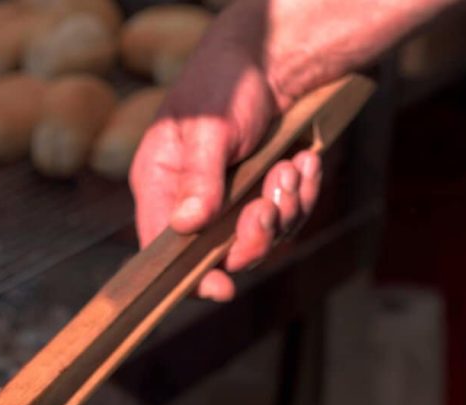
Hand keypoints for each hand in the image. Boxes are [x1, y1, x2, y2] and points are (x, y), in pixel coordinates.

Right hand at [131, 0, 451, 300]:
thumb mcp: (210, 128)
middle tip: (268, 204)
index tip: (220, 287)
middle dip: (253, 235)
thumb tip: (186, 226)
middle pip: (218, 254)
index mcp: (160, 184)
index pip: (162, 247)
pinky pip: (286, 218)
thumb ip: (199, 178)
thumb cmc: (226, 82)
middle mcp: (191, 200)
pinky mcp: (262, 193)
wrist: (272, 55)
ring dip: (284, 209)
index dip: (187, 276)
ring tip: (291, 166)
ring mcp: (229, 200)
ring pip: (260, 238)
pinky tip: (306, 162)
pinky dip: (302, 195)